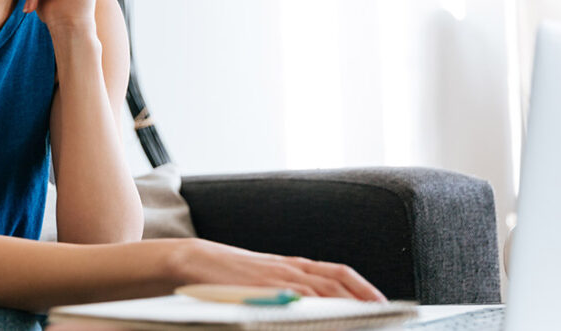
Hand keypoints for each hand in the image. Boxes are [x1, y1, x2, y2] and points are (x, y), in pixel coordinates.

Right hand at [170, 239, 386, 301]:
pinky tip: (326, 319)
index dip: (363, 287)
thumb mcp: (265, 278)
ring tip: (366, 318)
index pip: (338, 273)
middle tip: (385, 313)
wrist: (195, 260)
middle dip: (363, 298)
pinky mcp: (263, 288)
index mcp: (294, 265)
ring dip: (346, 305)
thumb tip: (317, 306)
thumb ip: (290, 289)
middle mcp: (290, 269)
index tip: (382, 302)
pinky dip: (316, 309)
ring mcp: (278, 278)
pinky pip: (297, 300)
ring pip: (322, 291)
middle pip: (337, 281)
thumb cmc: (230, 276)